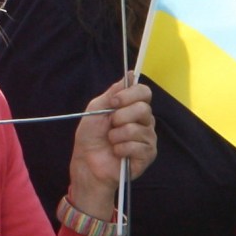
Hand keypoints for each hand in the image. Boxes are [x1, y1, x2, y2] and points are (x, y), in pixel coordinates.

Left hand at [66, 75, 155, 211]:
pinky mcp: (148, 155)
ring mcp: (148, 138)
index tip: (113, 103)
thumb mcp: (96, 109)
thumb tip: (131, 73)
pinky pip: (137, 146)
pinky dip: (120, 149)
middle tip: (110, 125)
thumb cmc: (91, 136)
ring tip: (111, 142)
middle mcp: (145, 121)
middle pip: (143, 109)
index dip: (129, 95)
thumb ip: (113, 92)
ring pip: (136, 129)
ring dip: (116, 136)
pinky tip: (117, 153)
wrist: (87, 162)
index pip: (144, 92)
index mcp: (133, 107)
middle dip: (120, 117)